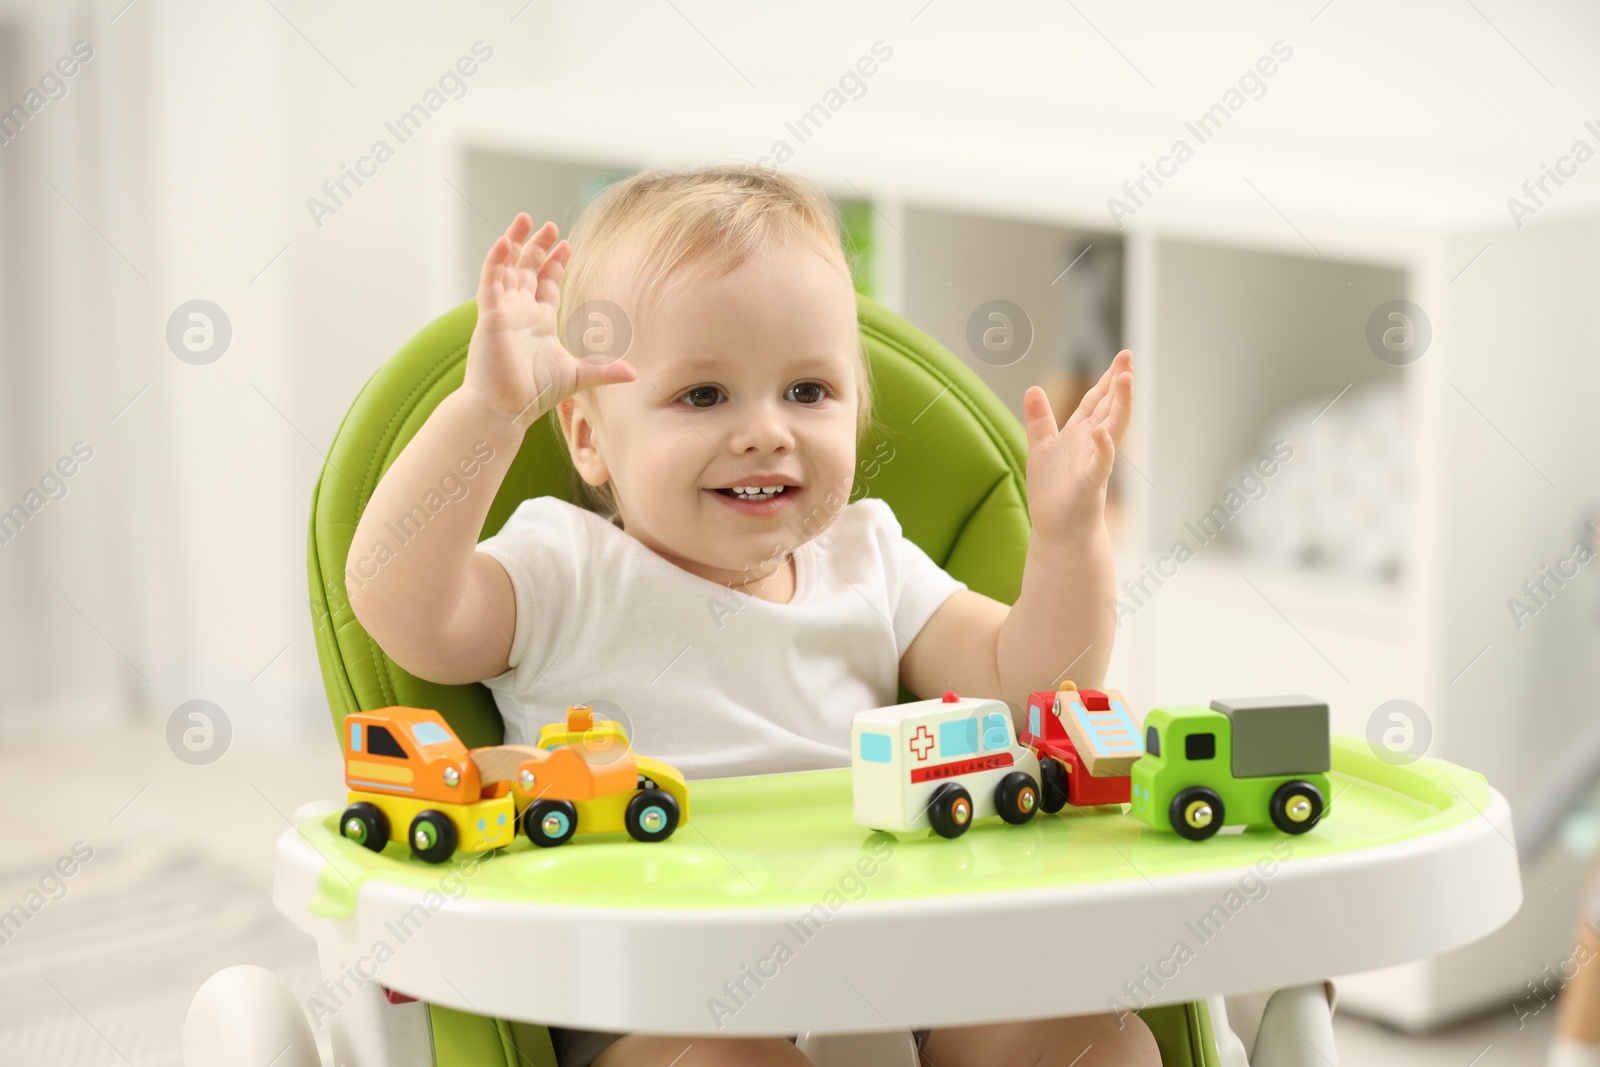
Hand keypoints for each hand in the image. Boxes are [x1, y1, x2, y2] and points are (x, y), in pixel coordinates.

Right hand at [462, 213, 636, 425]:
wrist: (506, 409)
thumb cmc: (533, 394)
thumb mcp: (576, 376)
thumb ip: (603, 370)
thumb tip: (634, 373)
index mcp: (539, 321)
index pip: (545, 283)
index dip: (554, 263)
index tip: (567, 245)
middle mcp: (520, 311)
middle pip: (527, 269)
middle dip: (537, 246)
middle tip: (550, 225)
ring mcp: (503, 311)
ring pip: (507, 267)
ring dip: (515, 242)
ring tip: (525, 218)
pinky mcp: (490, 315)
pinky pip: (490, 281)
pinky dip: (495, 261)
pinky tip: (505, 241)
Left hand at [1021, 350, 1132, 544]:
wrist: (1059, 531)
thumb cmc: (1053, 492)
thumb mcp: (1041, 448)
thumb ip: (1039, 420)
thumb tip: (1033, 388)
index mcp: (1081, 434)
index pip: (1098, 401)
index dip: (1108, 378)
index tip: (1123, 356)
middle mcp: (1093, 445)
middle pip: (1109, 409)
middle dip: (1119, 383)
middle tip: (1129, 357)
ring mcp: (1094, 464)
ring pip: (1111, 430)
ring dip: (1119, 406)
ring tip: (1125, 380)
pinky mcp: (1090, 486)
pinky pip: (1099, 465)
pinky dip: (1102, 449)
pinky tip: (1102, 433)